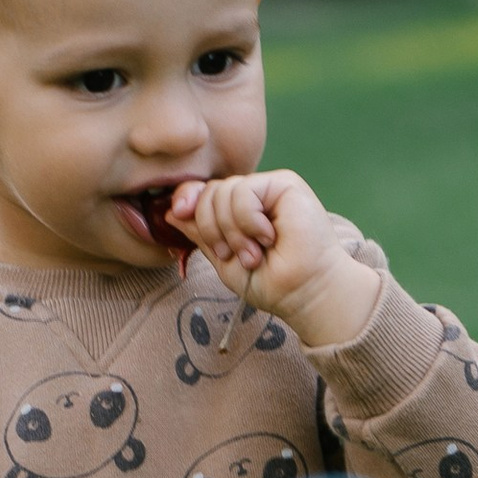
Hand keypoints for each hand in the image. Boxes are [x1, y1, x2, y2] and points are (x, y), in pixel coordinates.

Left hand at [163, 169, 380, 354]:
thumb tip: (169, 212)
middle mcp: (255, 195)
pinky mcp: (285, 184)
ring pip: (224, 191)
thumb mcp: (226, 261)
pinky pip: (244, 191)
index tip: (177, 216)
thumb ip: (201, 235)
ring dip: (233, 231)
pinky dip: (248, 221)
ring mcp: (270, 188)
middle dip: (211, 228)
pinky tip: (268, 237)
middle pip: (210, 191)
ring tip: (254, 254)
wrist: (307, 293)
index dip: (187, 201)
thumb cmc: (274, 284)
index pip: (204, 193)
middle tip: (235, 256)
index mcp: (240, 211)